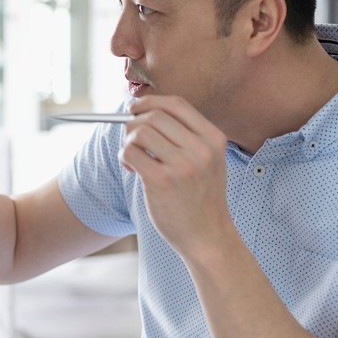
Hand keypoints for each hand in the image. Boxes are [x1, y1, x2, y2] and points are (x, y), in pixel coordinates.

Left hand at [119, 95, 232, 254]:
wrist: (207, 237)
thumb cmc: (201, 198)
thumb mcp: (208, 161)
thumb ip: (186, 136)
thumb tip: (143, 110)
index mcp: (213, 139)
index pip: (176, 104)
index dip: (151, 101)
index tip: (136, 108)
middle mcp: (200, 149)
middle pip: (154, 115)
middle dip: (134, 122)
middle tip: (130, 138)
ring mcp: (182, 165)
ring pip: (140, 131)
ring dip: (128, 141)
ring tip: (132, 158)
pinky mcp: (161, 181)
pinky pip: (130, 152)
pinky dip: (124, 156)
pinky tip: (131, 169)